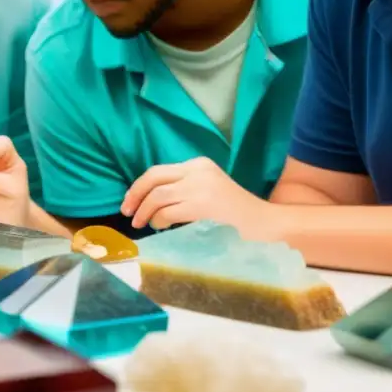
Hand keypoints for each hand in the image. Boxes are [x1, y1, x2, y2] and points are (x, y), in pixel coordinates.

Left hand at [121, 157, 273, 236]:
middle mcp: (198, 171)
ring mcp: (200, 187)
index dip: (139, 186)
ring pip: (158, 195)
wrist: (265, 225)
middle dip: (135, 195)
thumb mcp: (208, 191)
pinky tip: (159, 227)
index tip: (130, 201)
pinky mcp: (202, 205)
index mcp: (199, 164)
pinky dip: (158, 220)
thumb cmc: (236, 216)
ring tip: (140, 224)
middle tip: (126, 212)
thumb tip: (150, 202)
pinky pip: (168, 211)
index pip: (159, 171)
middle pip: (153, 177)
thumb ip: (184, 190)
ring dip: (144, 211)